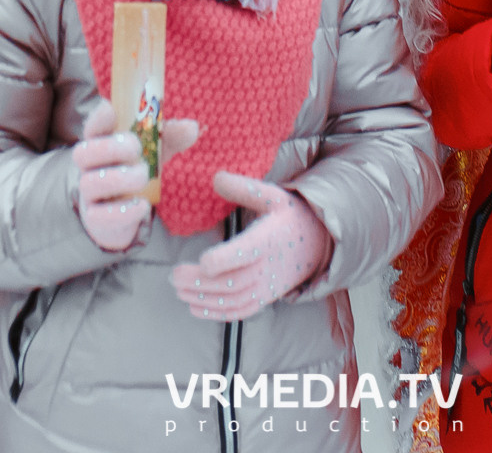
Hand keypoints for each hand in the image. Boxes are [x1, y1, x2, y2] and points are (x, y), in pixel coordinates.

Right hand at [74, 101, 198, 252]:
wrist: (121, 214)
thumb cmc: (134, 170)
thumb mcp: (152, 151)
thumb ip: (169, 137)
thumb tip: (192, 127)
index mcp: (100, 145)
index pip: (91, 128)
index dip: (97, 119)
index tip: (111, 110)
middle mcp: (89, 168)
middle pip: (83, 154)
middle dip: (109, 147)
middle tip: (135, 147)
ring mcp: (89, 194)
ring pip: (90, 184)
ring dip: (119, 178)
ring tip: (143, 175)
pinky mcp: (95, 219)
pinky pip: (99, 216)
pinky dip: (123, 210)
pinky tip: (142, 204)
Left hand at [170, 173, 333, 321]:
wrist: (318, 245)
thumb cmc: (290, 217)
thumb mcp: (273, 196)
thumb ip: (245, 188)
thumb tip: (215, 177)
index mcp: (269, 239)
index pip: (247, 253)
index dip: (225, 259)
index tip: (203, 260)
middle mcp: (268, 267)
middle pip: (232, 282)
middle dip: (200, 282)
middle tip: (173, 275)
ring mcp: (267, 286)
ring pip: (232, 300)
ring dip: (203, 298)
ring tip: (177, 289)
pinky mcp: (264, 298)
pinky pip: (240, 312)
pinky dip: (216, 314)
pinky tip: (193, 307)